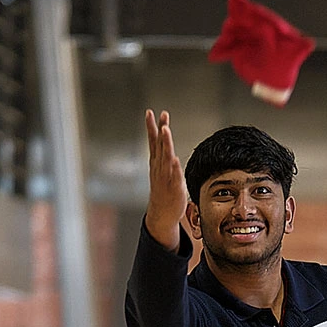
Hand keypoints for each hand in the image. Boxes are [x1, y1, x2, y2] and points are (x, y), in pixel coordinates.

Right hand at [144, 109, 187, 248]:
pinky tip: (175, 159)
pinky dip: (174, 168)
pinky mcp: (174, 187)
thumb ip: (164, 156)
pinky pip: (174, 176)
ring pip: (166, 157)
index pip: (154, 141)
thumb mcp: (162, 170)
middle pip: (159, 145)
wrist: (162, 214)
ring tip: (165, 130)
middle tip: (161, 116)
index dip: (152, 127)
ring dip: (165, 144)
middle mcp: (159, 167)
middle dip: (160, 130)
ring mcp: (166, 177)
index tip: (151, 112)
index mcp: (156, 162)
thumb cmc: (164, 191)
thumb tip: (165, 141)